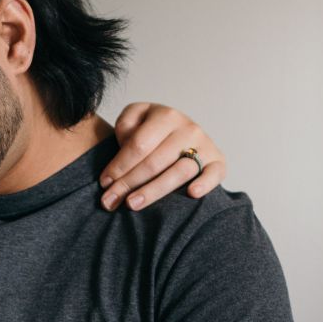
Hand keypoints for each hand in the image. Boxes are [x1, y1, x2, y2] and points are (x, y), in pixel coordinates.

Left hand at [99, 103, 225, 210]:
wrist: (181, 133)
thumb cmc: (151, 130)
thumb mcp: (135, 117)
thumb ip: (126, 124)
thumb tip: (125, 144)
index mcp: (165, 116)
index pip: (139, 145)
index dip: (119, 165)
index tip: (104, 182)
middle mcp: (188, 128)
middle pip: (155, 162)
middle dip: (128, 183)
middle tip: (110, 201)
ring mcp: (205, 145)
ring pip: (179, 171)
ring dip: (154, 190)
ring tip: (132, 204)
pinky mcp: (218, 162)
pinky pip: (214, 174)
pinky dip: (205, 183)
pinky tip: (191, 194)